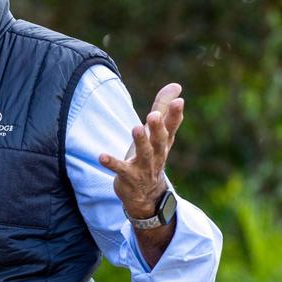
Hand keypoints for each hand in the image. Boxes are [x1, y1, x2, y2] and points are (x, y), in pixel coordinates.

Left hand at [98, 83, 184, 217]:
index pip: (172, 126)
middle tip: (153, 115)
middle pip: (159, 140)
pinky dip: (112, 163)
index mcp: (164, 142)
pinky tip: (101, 156)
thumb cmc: (151, 156)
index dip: (175, 114)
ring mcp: (143, 167)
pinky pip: (120, 169)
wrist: (146, 195)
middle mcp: (157, 154)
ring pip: (144, 154)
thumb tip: (176, 86)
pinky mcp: (128, 177)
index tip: (179, 101)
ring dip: (140, 142)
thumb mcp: (157, 133)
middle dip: (157, 128)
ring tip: (136, 128)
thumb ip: (163, 108)